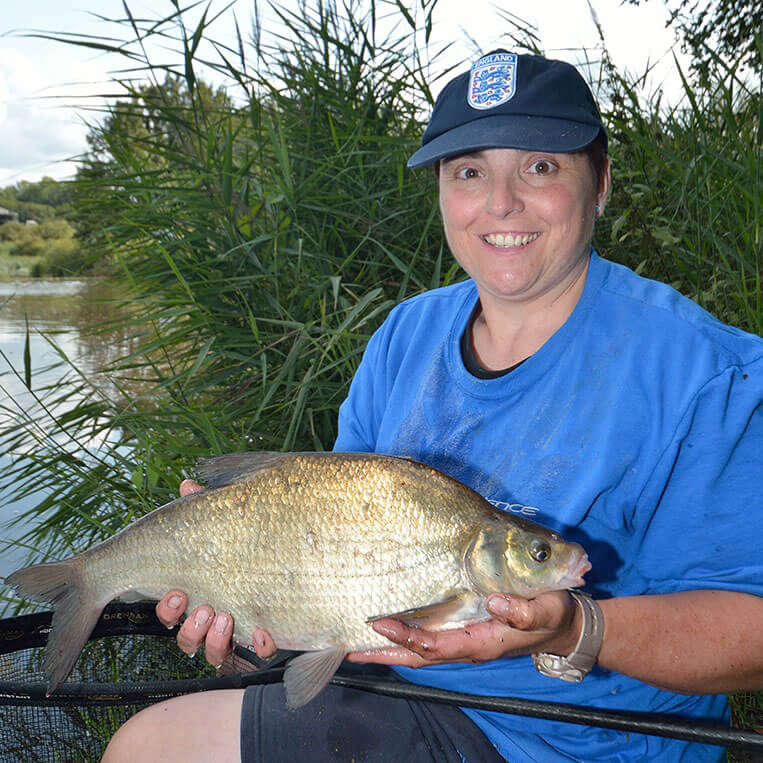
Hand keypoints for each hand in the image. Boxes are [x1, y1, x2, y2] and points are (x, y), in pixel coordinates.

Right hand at [153, 478, 277, 666]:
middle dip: (191, 627)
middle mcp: (213, 617)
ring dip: (215, 639)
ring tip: (226, 617)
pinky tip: (264, 632)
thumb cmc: (252, 541)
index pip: (171, 610)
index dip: (168, 607)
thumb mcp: (230, 522)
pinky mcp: (265, 637)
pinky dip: (260, 646)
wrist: (300, 559)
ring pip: (215, 651)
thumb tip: (188, 485)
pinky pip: (259, 653)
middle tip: (203, 608)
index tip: (177, 591)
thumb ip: (208, 506)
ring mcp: (238, 632)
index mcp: (199, 591)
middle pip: (188, 638)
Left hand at [345, 590, 579, 667]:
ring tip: (356, 641)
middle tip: (348, 645)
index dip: (407, 638)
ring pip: (420, 651)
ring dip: (388, 649)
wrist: (565, 627)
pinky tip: (389, 630)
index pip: (436, 646)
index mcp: (482, 642)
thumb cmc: (555, 615)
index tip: (380, 625)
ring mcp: (464, 642)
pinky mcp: (465, 633)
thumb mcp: (547, 610)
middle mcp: (467, 647)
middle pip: (418, 656)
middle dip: (384, 653)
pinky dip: (405, 639)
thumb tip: (497, 602)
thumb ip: (525, 611)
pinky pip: (429, 640)